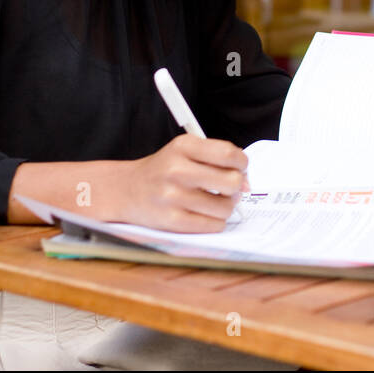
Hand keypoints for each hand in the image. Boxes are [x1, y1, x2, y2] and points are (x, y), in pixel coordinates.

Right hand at [120, 133, 248, 232]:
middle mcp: (176, 170)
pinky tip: (204, 214)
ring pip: (225, 208)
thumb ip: (216, 159)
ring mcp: (172, 197)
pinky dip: (214, 222)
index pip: (228, 154)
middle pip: (231, 182)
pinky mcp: (171, 221)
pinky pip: (212, 225)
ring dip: (225, 206)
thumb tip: (247, 182)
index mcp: (183, 146)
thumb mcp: (185, 152)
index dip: (242, 163)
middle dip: (236, 186)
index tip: (240, 167)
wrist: (126, 190)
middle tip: (228, 187)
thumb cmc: (163, 170)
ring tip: (213, 201)